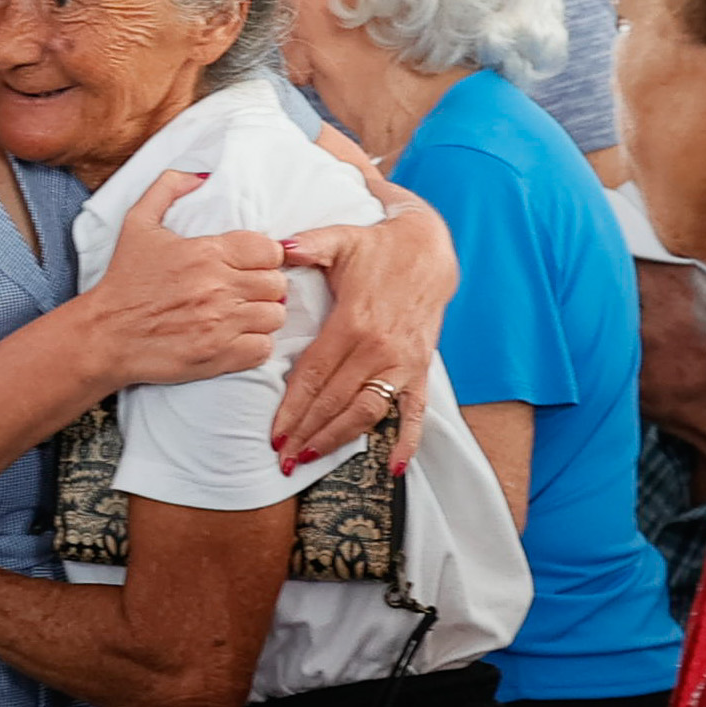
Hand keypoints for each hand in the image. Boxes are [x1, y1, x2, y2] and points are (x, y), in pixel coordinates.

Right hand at [83, 171, 287, 386]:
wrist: (105, 335)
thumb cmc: (123, 281)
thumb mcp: (137, 223)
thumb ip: (168, 188)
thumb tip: (201, 176)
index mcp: (206, 253)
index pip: (269, 250)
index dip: (265, 257)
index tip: (251, 264)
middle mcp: (217, 287)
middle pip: (277, 284)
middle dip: (265, 286)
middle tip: (248, 291)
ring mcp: (220, 324)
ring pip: (275, 316)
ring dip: (263, 315)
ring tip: (245, 314)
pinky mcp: (218, 355)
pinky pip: (263, 348)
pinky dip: (256, 344)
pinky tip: (238, 338)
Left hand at [273, 182, 455, 470]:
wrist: (431, 250)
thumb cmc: (379, 248)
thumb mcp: (342, 239)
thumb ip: (309, 244)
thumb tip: (277, 247)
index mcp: (353, 322)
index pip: (315, 375)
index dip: (292, 408)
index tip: (274, 434)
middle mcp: (379, 349)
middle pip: (335, 401)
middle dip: (306, 432)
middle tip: (282, 458)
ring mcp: (402, 363)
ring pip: (367, 412)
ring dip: (338, 439)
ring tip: (311, 458)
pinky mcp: (421, 369)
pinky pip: (415, 412)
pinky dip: (407, 441)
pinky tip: (394, 467)